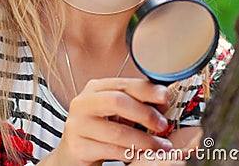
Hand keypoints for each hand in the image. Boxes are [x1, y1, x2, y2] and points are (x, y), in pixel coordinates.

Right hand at [53, 78, 171, 165]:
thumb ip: (137, 104)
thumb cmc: (99, 128)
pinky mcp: (77, 146)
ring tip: (160, 145)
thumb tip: (163, 101)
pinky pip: (111, 150)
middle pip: (117, 101)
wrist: (73, 152)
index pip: (124, 84)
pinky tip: (143, 154)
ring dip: (144, 140)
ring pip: (117, 131)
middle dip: (145, 113)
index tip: (165, 96)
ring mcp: (78, 124)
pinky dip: (131, 153)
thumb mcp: (118, 112)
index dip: (146, 90)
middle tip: (163, 124)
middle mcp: (84, 102)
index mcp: (96, 88)